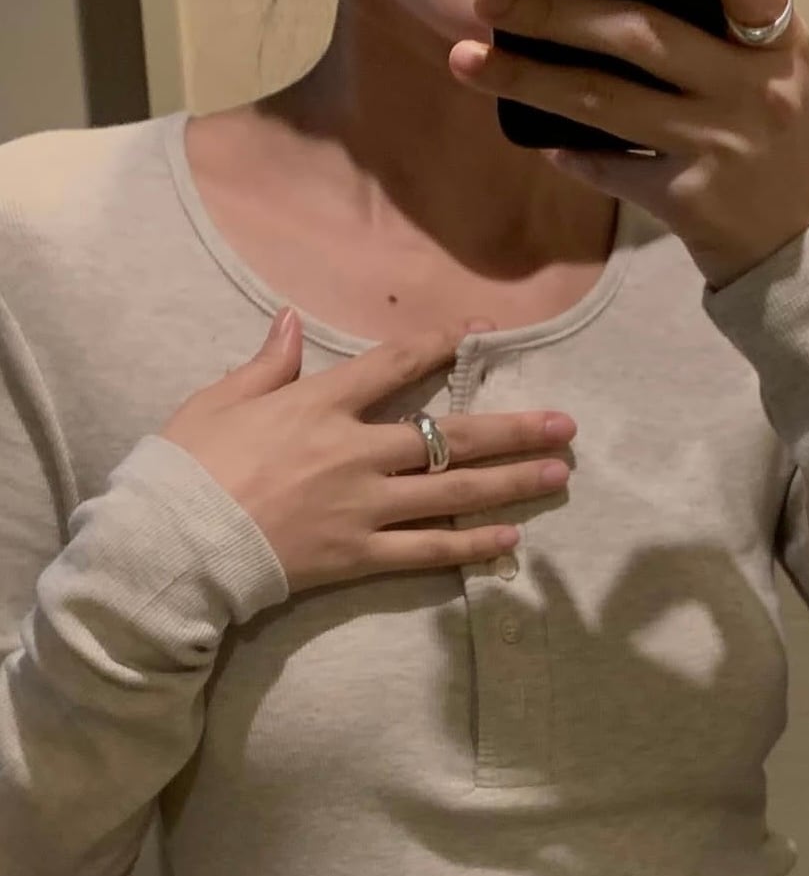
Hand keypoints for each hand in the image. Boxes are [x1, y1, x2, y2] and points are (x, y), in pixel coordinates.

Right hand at [161, 309, 575, 592]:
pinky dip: (472, 544)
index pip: (395, 366)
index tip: (480, 338)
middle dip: (512, 428)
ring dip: (512, 482)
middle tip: (564, 426)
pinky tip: (512, 539)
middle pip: (450, 435)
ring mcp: (364, 505)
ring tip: (559, 475)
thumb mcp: (219, 399)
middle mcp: (356, 451)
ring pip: (454, 490)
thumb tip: (290, 321)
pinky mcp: (361, 554)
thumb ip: (266, 364)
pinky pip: (429, 549)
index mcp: (321, 405)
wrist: (176, 540)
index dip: (441, 348)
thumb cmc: (189, 465)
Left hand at [453, 0, 808, 288]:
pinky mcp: (690, 198)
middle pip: (638, 33)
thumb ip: (716, 30)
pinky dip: (570, 154)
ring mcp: (720, 144)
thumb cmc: (768, 141)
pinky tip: (541, 139)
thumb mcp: (766, 72)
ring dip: (529, 79)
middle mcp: (752, 86)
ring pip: (606, 102)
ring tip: (469, 62)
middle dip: (555, 10)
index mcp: (774, 38)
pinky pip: (611, 168)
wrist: (794, 244)